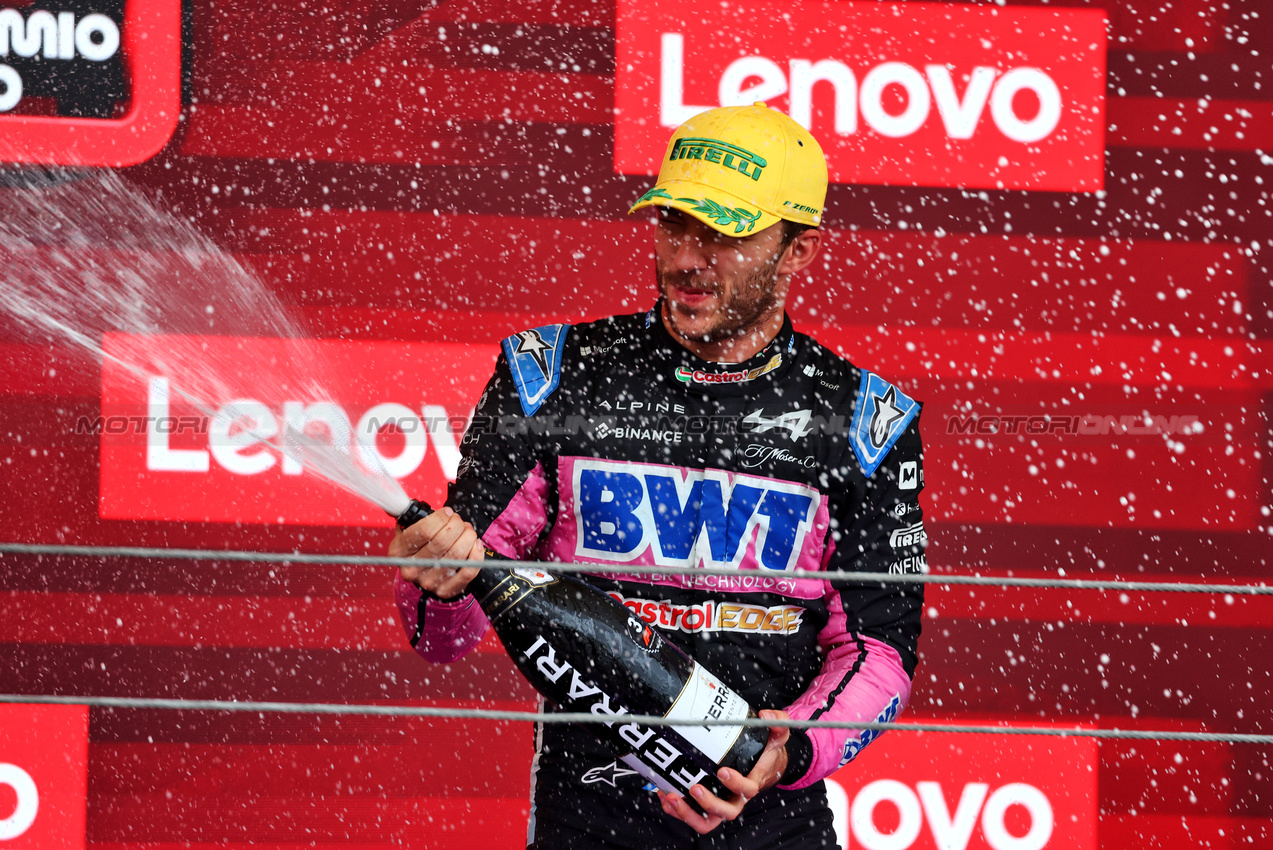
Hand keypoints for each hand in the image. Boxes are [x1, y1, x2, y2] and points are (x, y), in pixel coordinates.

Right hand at [389, 506, 485, 598]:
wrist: (425, 572)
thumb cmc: (420, 544)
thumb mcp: (408, 530)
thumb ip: (411, 516)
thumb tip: (405, 501)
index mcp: (398, 552)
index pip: (422, 531)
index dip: (440, 518)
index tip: (448, 512)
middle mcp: (412, 569)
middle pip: (441, 542)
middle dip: (456, 525)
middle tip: (459, 521)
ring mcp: (429, 582)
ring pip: (456, 555)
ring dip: (468, 537)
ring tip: (468, 531)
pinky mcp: (446, 590)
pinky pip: (468, 571)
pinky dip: (476, 554)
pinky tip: (475, 544)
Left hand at [656, 709, 791, 833]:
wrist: (762, 766)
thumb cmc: (766, 752)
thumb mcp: (776, 735)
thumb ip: (776, 723)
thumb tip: (765, 715)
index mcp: (752, 784)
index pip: (747, 790)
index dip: (736, 784)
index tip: (722, 771)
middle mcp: (736, 799)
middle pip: (726, 812)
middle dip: (708, 803)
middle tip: (694, 788)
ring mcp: (720, 804)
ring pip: (706, 821)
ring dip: (688, 813)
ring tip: (671, 797)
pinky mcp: (706, 805)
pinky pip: (692, 815)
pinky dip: (676, 809)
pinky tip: (664, 793)